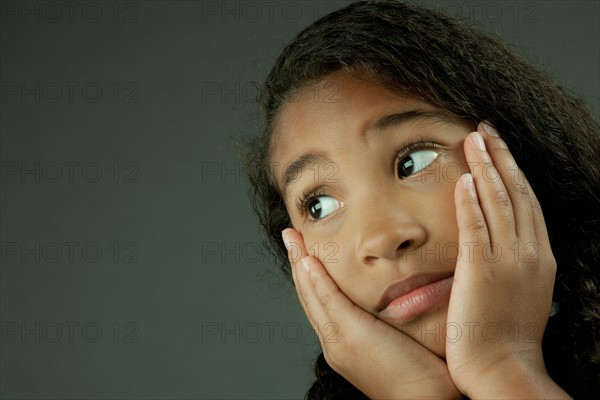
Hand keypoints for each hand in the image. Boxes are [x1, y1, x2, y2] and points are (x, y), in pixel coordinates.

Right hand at [282, 229, 461, 398]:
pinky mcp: (350, 336)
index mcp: (342, 343)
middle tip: (290, 237)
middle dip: (296, 264)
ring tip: (292, 238)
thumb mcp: (396, 341)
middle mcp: (333, 342)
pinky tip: (308, 259)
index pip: (319, 302)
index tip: (304, 251)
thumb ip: (385, 320)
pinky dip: (316, 279)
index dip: (308, 275)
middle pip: (308, 296)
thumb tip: (391, 298)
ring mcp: (338, 341)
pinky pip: (328, 301)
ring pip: (312, 295)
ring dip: (299, 264)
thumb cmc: (421, 376)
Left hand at [446, 122, 569, 397]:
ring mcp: (507, 262)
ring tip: (474, 139)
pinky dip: (472, 203)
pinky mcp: (482, 273)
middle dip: (500, 158)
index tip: (497, 148)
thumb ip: (510, 263)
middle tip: (485, 128)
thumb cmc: (504, 335)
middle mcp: (528, 254)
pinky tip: (463, 179)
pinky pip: (478, 230)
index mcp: (537, 257)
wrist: (504, 369)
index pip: (525, 203)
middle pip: (516, 194)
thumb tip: (497, 243)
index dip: (511, 171)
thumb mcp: (518, 292)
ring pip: (500, 204)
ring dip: (486, 169)